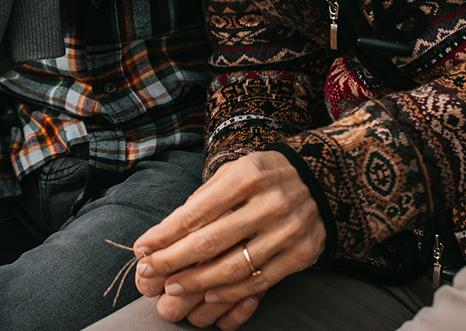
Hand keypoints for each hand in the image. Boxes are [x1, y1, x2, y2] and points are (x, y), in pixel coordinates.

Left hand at [132, 152, 324, 329]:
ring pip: (234, 267)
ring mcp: (288, 231)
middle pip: (211, 241)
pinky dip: (232, 292)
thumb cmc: (265, 177)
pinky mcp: (301, 254)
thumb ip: (204, 199)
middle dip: (173, 260)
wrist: (323, 179)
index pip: (197, 212)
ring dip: (197, 281)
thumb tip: (165, 233)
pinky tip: (209, 294)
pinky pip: (260, 281)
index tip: (142, 248)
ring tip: (173, 287)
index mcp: (247, 176)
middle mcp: (269, 203)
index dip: (165, 234)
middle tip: (150, 272)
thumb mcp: (235, 171)